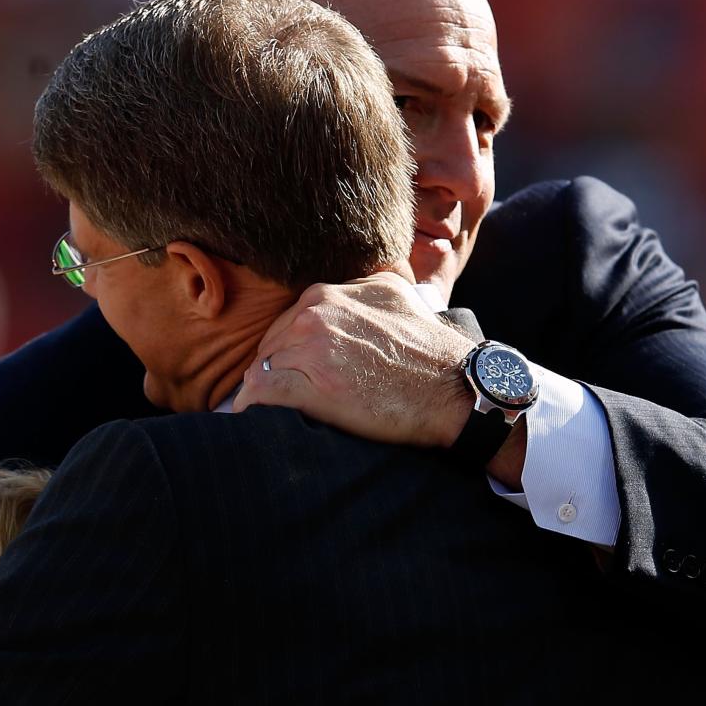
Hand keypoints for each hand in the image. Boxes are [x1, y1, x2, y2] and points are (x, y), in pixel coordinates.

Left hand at [233, 273, 475, 447]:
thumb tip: (347, 293)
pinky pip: (260, 394)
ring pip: (263, 368)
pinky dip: (252, 407)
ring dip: (264, 391)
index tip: (296, 370)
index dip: (290, 349)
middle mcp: (316, 312)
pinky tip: (254, 417)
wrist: (453, 387)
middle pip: (272, 345)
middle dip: (275, 369)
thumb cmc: (431, 349)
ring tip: (268, 411)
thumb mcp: (397, 294)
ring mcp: (312, 347)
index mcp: (330, 293)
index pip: (288, 322)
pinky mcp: (311, 386)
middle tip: (284, 395)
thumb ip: (362, 288)